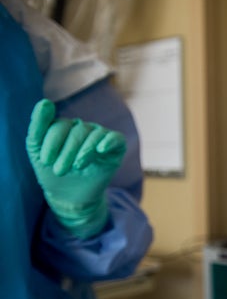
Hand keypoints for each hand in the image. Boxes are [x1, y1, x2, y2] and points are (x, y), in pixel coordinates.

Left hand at [26, 99, 125, 238]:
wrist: (70, 196)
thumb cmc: (53, 171)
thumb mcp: (39, 151)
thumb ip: (38, 127)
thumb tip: (45, 102)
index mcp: (65, 127)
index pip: (60, 126)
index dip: (52, 142)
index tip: (45, 161)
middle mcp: (84, 128)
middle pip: (77, 131)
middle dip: (67, 151)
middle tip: (60, 171)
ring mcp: (101, 137)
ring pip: (94, 135)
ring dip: (84, 151)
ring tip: (77, 166)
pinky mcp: (116, 148)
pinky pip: (116, 139)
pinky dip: (109, 142)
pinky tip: (100, 149)